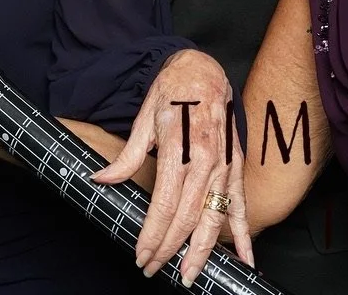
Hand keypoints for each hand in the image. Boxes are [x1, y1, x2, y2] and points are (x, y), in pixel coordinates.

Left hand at [92, 49, 253, 280]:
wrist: (203, 71)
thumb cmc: (171, 94)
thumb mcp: (144, 119)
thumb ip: (127, 156)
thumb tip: (102, 179)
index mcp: (180, 151)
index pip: (165, 206)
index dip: (152, 235)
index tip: (141, 254)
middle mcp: (205, 162)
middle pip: (187, 218)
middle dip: (169, 249)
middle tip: (154, 269)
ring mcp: (224, 167)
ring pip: (214, 218)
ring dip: (201, 251)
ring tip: (189, 275)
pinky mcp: (235, 167)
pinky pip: (240, 206)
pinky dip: (244, 235)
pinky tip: (245, 260)